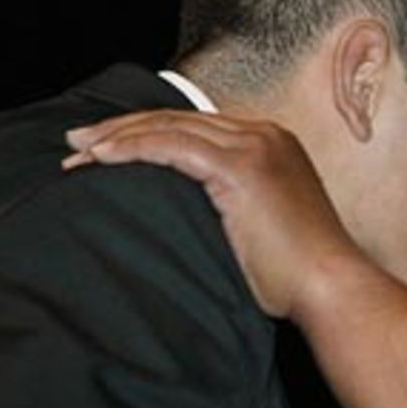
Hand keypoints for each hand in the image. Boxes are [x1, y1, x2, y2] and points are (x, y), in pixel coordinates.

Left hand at [64, 110, 360, 318]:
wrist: (329, 288)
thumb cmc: (297, 276)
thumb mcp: (259, 229)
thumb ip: (228, 206)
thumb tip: (182, 215)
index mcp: (272, 146)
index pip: (197, 128)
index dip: (147, 134)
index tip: (105, 149)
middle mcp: (265, 136)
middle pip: (179, 119)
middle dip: (123, 129)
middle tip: (78, 144)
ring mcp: (255, 147)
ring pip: (170, 127)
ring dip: (118, 137)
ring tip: (78, 153)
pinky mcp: (241, 167)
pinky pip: (172, 146)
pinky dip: (132, 149)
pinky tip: (102, 159)